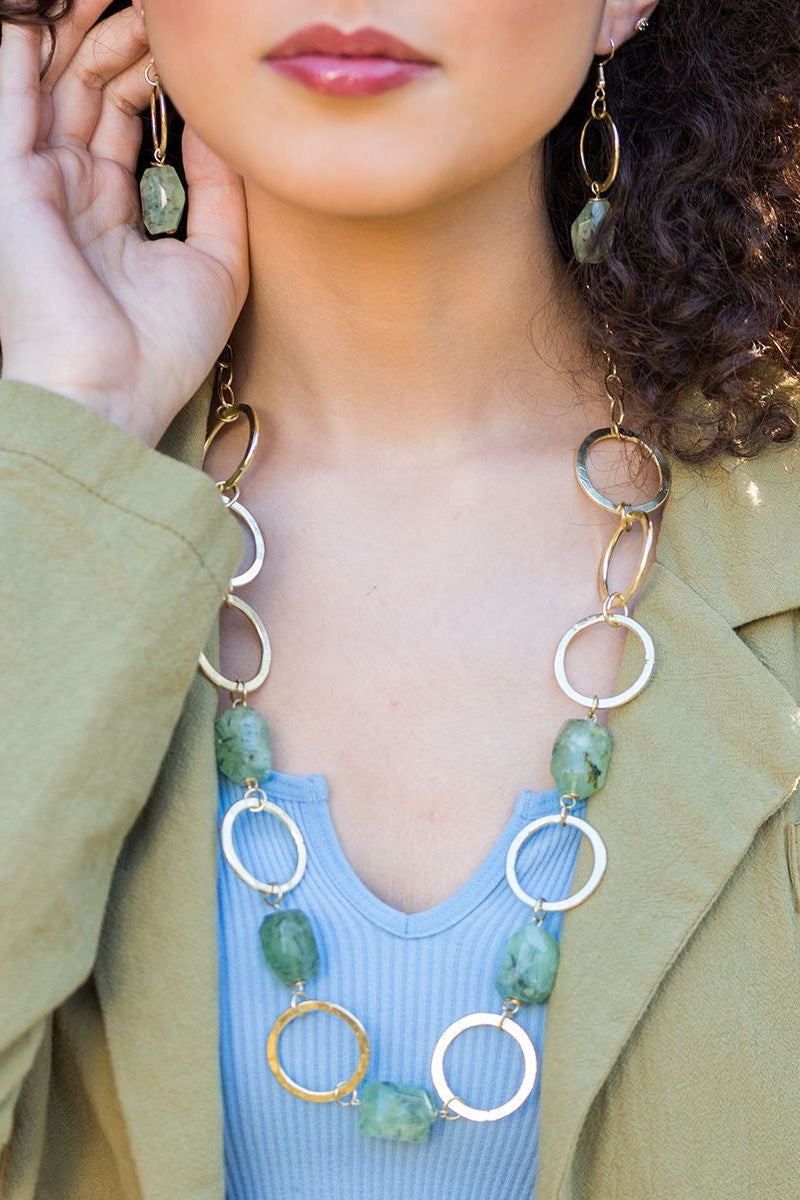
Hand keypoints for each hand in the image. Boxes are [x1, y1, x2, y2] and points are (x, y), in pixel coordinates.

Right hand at [0, 1, 248, 446]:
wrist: (109, 395)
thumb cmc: (160, 350)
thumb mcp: (215, 264)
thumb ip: (218, 192)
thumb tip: (221, 125)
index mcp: (113, 213)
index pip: (124, 122)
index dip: (152, 76)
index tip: (184, 50)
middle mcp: (71, 193)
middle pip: (91, 92)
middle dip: (122, 42)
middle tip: (156, 11)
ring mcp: (38, 184)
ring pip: (58, 83)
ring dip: (86, 33)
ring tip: (123, 1)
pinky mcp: (12, 180)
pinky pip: (13, 96)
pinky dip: (24, 50)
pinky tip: (42, 11)